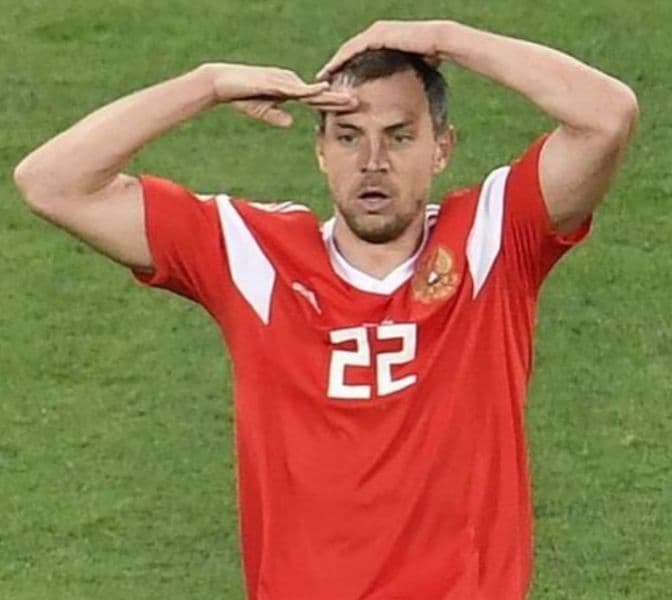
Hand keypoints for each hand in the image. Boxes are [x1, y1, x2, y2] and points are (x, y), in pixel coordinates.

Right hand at [202, 63, 356, 126]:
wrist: (223, 84)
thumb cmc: (242, 96)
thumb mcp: (262, 110)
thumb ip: (276, 116)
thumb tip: (290, 122)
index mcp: (289, 89)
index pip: (314, 99)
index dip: (331, 104)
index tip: (347, 108)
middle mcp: (290, 82)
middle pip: (318, 93)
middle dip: (337, 98)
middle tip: (357, 102)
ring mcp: (284, 81)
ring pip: (311, 90)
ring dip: (330, 95)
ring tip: (348, 99)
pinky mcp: (275, 82)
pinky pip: (296, 87)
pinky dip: (310, 90)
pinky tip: (323, 89)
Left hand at [316, 20, 446, 80]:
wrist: (438, 41)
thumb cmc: (430, 55)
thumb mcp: (410, 67)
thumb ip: (400, 73)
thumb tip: (399, 91)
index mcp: (381, 39)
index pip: (356, 54)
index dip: (344, 68)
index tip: (334, 82)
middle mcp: (375, 33)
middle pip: (347, 51)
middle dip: (333, 66)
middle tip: (321, 81)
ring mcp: (374, 32)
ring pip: (346, 51)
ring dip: (332, 64)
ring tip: (320, 79)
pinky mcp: (375, 35)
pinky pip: (352, 50)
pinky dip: (339, 61)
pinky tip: (329, 72)